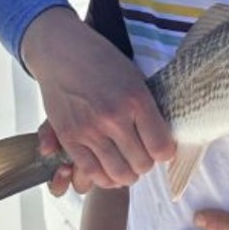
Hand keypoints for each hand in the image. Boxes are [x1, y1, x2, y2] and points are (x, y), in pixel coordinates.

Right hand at [21, 7, 174, 189]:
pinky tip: (109, 169)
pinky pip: (92, 172)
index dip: (165, 153)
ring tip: (127, 163)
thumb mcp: (135, 78)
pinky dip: (104, 177)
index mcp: (137, 100)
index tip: (161, 148)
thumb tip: (164, 139)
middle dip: (146, 163)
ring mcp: (90, 130)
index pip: (162, 148)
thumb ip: (148, 109)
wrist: (63, 52)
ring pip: (119, 174)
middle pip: (142, 164)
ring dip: (127, 173)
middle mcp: (114, 118)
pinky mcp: (69, 138)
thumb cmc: (103, 61)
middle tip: (143, 154)